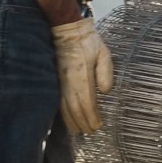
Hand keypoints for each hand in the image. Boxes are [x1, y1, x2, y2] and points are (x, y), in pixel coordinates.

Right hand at [51, 17, 113, 134]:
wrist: (67, 30)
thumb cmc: (88, 42)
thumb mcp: (104, 54)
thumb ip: (106, 73)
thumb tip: (105, 92)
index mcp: (82, 76)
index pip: (87, 103)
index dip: (92, 117)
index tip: (98, 126)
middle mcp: (68, 82)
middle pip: (75, 110)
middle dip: (84, 123)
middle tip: (92, 132)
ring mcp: (59, 83)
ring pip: (65, 108)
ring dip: (73, 121)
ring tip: (81, 130)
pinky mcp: (55, 81)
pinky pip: (58, 102)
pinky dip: (64, 113)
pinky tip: (69, 119)